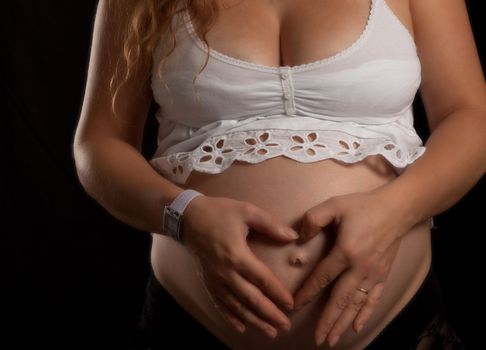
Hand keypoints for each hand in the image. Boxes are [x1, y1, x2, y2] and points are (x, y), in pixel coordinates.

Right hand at [182, 195, 298, 337]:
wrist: (187, 218)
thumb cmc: (219, 212)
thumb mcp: (246, 211)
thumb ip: (270, 224)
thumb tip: (293, 236)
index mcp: (237, 255)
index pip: (262, 279)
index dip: (277, 293)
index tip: (291, 305)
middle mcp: (226, 272)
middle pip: (251, 298)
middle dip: (269, 314)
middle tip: (285, 326)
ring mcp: (215, 280)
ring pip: (237, 306)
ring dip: (254, 320)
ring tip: (270, 332)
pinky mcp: (208, 282)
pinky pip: (220, 304)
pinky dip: (230, 317)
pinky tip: (241, 328)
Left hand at [292, 189, 411, 346]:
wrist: (397, 209)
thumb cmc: (363, 206)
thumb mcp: (334, 205)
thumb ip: (313, 219)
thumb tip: (299, 238)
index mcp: (345, 252)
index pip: (322, 277)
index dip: (307, 293)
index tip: (295, 306)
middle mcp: (360, 268)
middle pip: (340, 299)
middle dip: (327, 321)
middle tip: (317, 339)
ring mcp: (373, 274)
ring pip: (355, 304)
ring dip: (343, 323)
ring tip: (332, 339)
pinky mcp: (383, 275)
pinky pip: (373, 299)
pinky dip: (365, 315)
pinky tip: (357, 327)